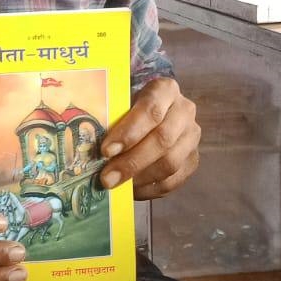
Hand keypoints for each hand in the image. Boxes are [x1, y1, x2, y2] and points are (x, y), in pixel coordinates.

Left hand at [99, 77, 199, 199]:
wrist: (154, 114)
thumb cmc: (129, 108)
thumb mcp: (121, 103)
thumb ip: (111, 118)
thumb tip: (87, 145)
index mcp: (166, 89)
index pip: (150, 110)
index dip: (128, 132)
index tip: (105, 151)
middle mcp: (185, 110)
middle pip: (162, 139)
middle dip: (131, 162)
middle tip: (106, 179)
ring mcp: (192, 136)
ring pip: (170, 163)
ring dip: (140, 178)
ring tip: (116, 186)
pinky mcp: (193, 159)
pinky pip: (174, 180)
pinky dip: (150, 189)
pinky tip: (131, 191)